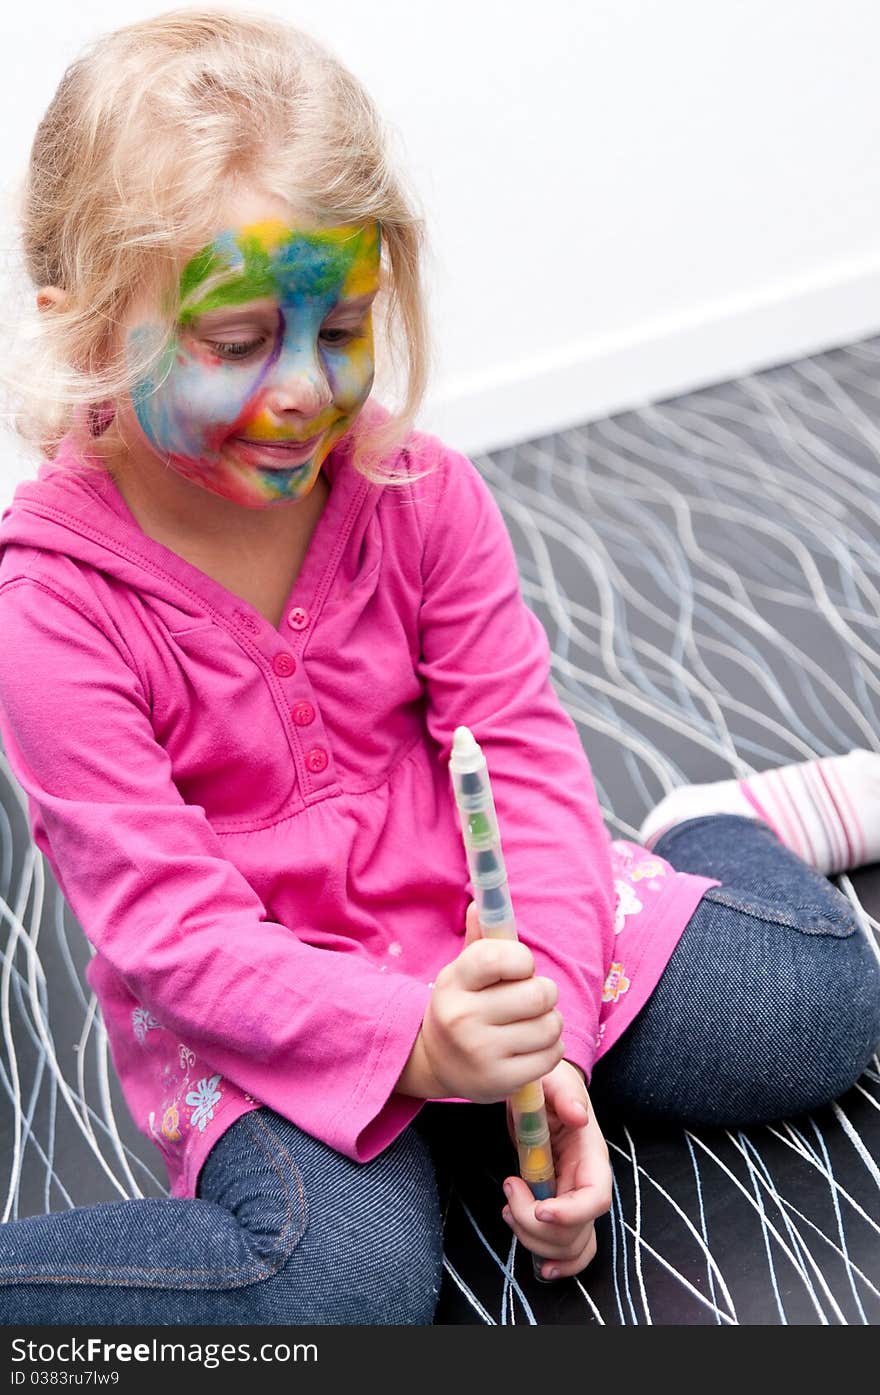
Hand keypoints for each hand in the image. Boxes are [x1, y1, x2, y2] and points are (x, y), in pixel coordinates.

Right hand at [414, 901, 565, 1102]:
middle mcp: (463, 1017)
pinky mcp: (500, 1081)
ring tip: (531, 1023)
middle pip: (538, 994)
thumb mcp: (463, 973)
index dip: (522, 959)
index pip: (499, 957)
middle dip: (545, 993)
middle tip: (532, 999)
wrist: (435, 1061)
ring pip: (550, 1026)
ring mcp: (481, 1052)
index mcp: (454, 982)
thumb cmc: (463, 1005)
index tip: (521, 968)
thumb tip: (482, 903)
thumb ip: (480, 939)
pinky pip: (553, 1055)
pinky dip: (551, 1048)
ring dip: (550, 1022)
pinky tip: (531, 1046)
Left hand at [501, 1059, 611, 1280]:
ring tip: (509, 1209)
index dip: (570, 1213)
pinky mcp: (559, 1207)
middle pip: (578, 1230)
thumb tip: (577, 1116)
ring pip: (570, 1245)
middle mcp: (589, 1182)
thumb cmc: (548, 1084)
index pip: (596, 1198)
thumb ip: (564, 1094)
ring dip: (534, 1240)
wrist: (539, 1092)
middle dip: (536, 1225)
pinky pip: (569, 1247)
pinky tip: (540, 1265)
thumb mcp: (552, 1079)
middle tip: (509, 1191)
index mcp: (592, 1155)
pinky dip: (556, 1261)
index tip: (539, 1208)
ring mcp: (575, 1198)